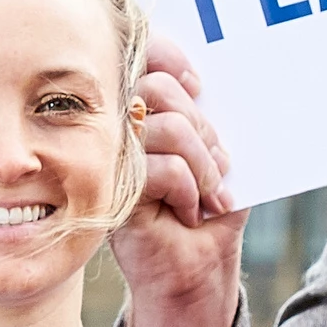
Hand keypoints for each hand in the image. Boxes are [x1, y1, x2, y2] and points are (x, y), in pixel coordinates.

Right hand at [110, 31, 244, 326]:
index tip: (198, 86)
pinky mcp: (114, 192)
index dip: (168, 56)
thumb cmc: (205, 212)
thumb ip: (203, 116)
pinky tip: (190, 212)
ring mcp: (110, 161)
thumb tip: (197, 83)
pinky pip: (164, 167)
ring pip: (169, 128)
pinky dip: (191, 190)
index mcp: (134, 111)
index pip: (138, 56)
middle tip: (216, 166)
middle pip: (157, 88)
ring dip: (204, 165)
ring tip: (209, 195)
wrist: (196, 270)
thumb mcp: (214, 156)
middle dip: (201, 127)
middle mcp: (115, 131)